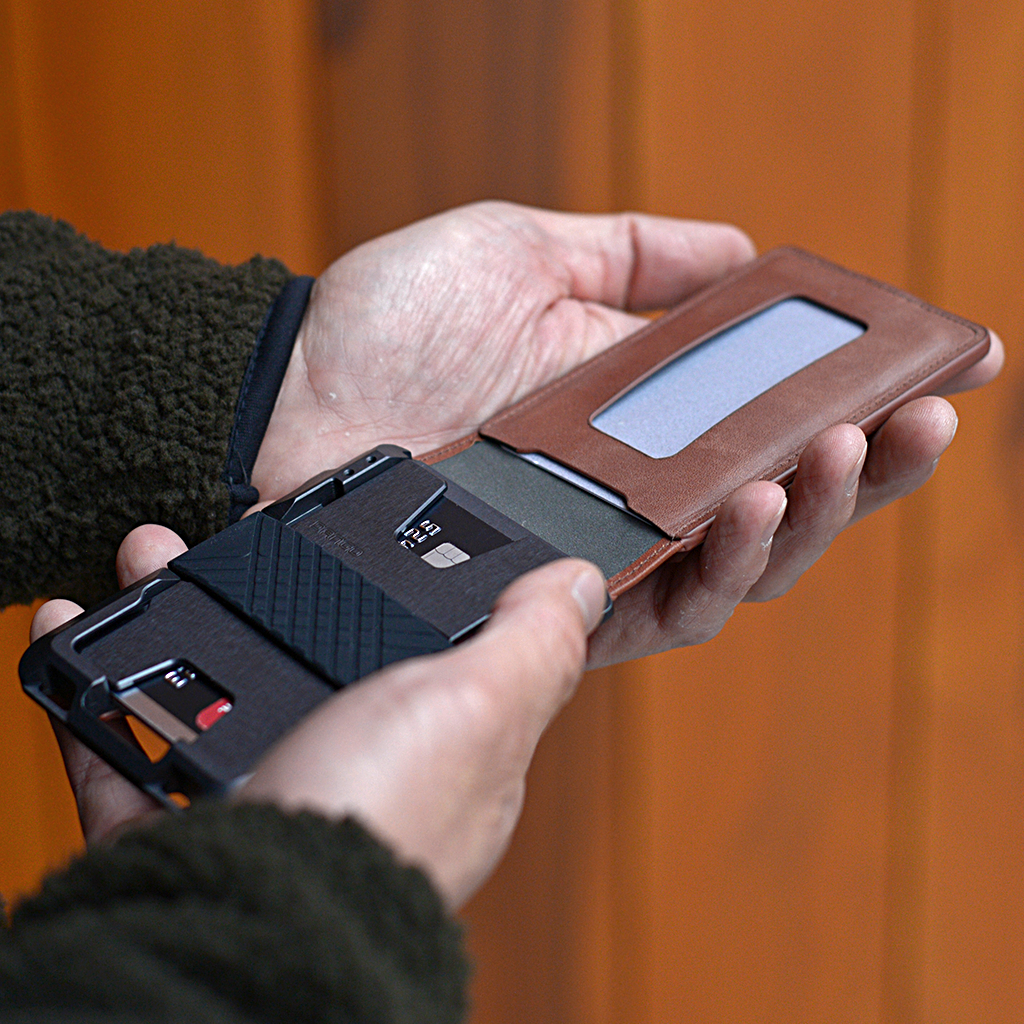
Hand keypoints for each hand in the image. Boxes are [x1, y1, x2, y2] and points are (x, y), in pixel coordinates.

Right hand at [32, 525, 607, 909]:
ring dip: (176, 616)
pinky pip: (133, 745)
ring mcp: (271, 797)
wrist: (250, 928)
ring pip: (219, 688)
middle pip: (312, 659)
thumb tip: (580, 584)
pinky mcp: (187, 822)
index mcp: (438, 749)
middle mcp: (359, 773)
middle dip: (268, 592)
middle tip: (227, 535)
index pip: (434, 655)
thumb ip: (528, 646)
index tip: (355, 536)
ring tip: (148, 558)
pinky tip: (72, 635)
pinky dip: (98, 693)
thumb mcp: (476, 709)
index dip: (400, 593)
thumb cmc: (380, 823)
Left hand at [249, 201, 1001, 661]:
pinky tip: (747, 506)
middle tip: (915, 424)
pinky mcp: (555, 601)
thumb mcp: (526, 254)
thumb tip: (745, 251)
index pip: (772, 423)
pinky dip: (718, 567)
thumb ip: (636, 257)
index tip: (937, 371)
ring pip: (739, 570)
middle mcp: (634, 492)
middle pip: (777, 507)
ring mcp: (598, 553)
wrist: (286, 397)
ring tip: (835, 455)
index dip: (859, 405)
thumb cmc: (391, 323)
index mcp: (639, 412)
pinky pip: (662, 607)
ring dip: (806, 519)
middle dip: (861, 473)